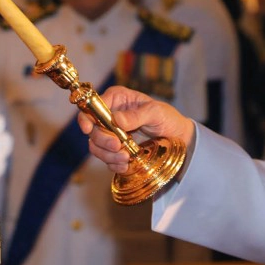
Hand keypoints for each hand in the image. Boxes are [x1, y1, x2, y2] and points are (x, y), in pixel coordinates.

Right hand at [78, 85, 195, 173]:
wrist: (179, 138)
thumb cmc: (168, 119)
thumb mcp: (156, 113)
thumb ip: (137, 115)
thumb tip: (116, 119)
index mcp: (118, 99)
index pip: (93, 106)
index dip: (86, 117)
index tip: (88, 129)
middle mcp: (110, 116)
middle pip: (92, 129)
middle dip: (103, 140)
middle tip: (118, 147)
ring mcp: (112, 134)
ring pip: (96, 146)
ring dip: (108, 155)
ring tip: (126, 158)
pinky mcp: (116, 150)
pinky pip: (106, 159)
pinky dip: (114, 164)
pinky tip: (125, 166)